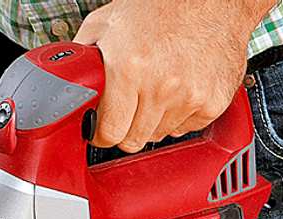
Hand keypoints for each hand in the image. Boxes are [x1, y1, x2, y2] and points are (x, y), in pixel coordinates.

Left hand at [74, 0, 273, 151]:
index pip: (109, 132)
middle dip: (124, 129)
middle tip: (126, 109)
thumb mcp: (107, 22)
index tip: (101, 130)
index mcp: (129, 68)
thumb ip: (84, 56)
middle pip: (133, 140)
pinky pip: (185, 128)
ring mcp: (189, 97)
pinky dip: (179, 116)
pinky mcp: (211, 103)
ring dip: (152, 121)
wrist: (212, 0)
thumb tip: (70, 80)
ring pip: (158, 135)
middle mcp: (160, 87)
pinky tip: (178, 91)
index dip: (101, 134)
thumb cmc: (163, 6)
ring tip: (155, 91)